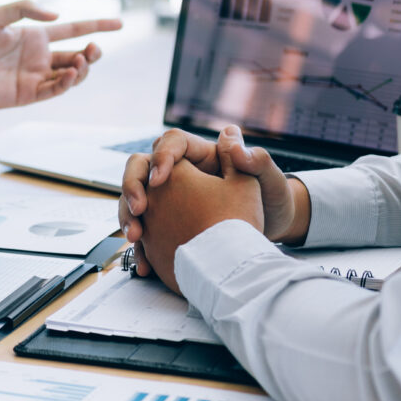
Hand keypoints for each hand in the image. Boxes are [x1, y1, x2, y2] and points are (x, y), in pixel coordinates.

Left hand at [0, 0, 121, 132]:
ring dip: (82, 69)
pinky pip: (55, 90)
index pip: (74, 29)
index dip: (97, 26)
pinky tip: (69, 74)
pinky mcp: (28, 95)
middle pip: (78, 54)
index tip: (120, 24)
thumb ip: (25, 8)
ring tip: (80, 61)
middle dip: (92, 52)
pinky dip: (67, 84)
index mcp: (36, 35)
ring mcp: (36, 77)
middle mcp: (40, 56)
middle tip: (94, 50)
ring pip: (72, 75)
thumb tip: (57, 15)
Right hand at [119, 126, 307, 276]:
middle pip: (141, 167)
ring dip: (128, 217)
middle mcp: (180, 175)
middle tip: (139, 209)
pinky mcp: (166, 226)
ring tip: (136, 238)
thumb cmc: (272, 203)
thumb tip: (231, 136)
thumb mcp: (268, 181)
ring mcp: (169, 201)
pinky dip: (140, 248)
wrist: (269, 238)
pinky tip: (144, 264)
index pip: (172, 143)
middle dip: (132, 186)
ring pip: (135, 200)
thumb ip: (254, 159)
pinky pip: (145, 232)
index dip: (162, 156)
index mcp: (202, 156)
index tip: (160, 178)